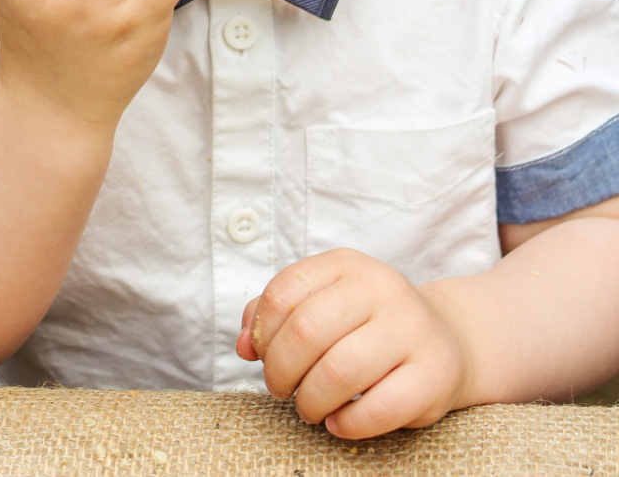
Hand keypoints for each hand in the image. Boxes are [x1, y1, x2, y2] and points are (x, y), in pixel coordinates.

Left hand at [237, 249, 472, 438]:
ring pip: (339, 372)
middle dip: (280, 371)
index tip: (262, 355)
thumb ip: (274, 316)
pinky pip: (377, 409)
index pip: (283, 292)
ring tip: (309, 407)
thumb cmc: (368, 325)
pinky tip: (339, 421)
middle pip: (306, 333)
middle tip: (282, 388)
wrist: (446, 340)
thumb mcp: (324, 303)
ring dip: (310, 401)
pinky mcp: (434, 376)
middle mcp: (382, 288)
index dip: (261, 332)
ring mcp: (412, 330)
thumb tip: (243, 344)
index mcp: (347, 265)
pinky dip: (345, 424)